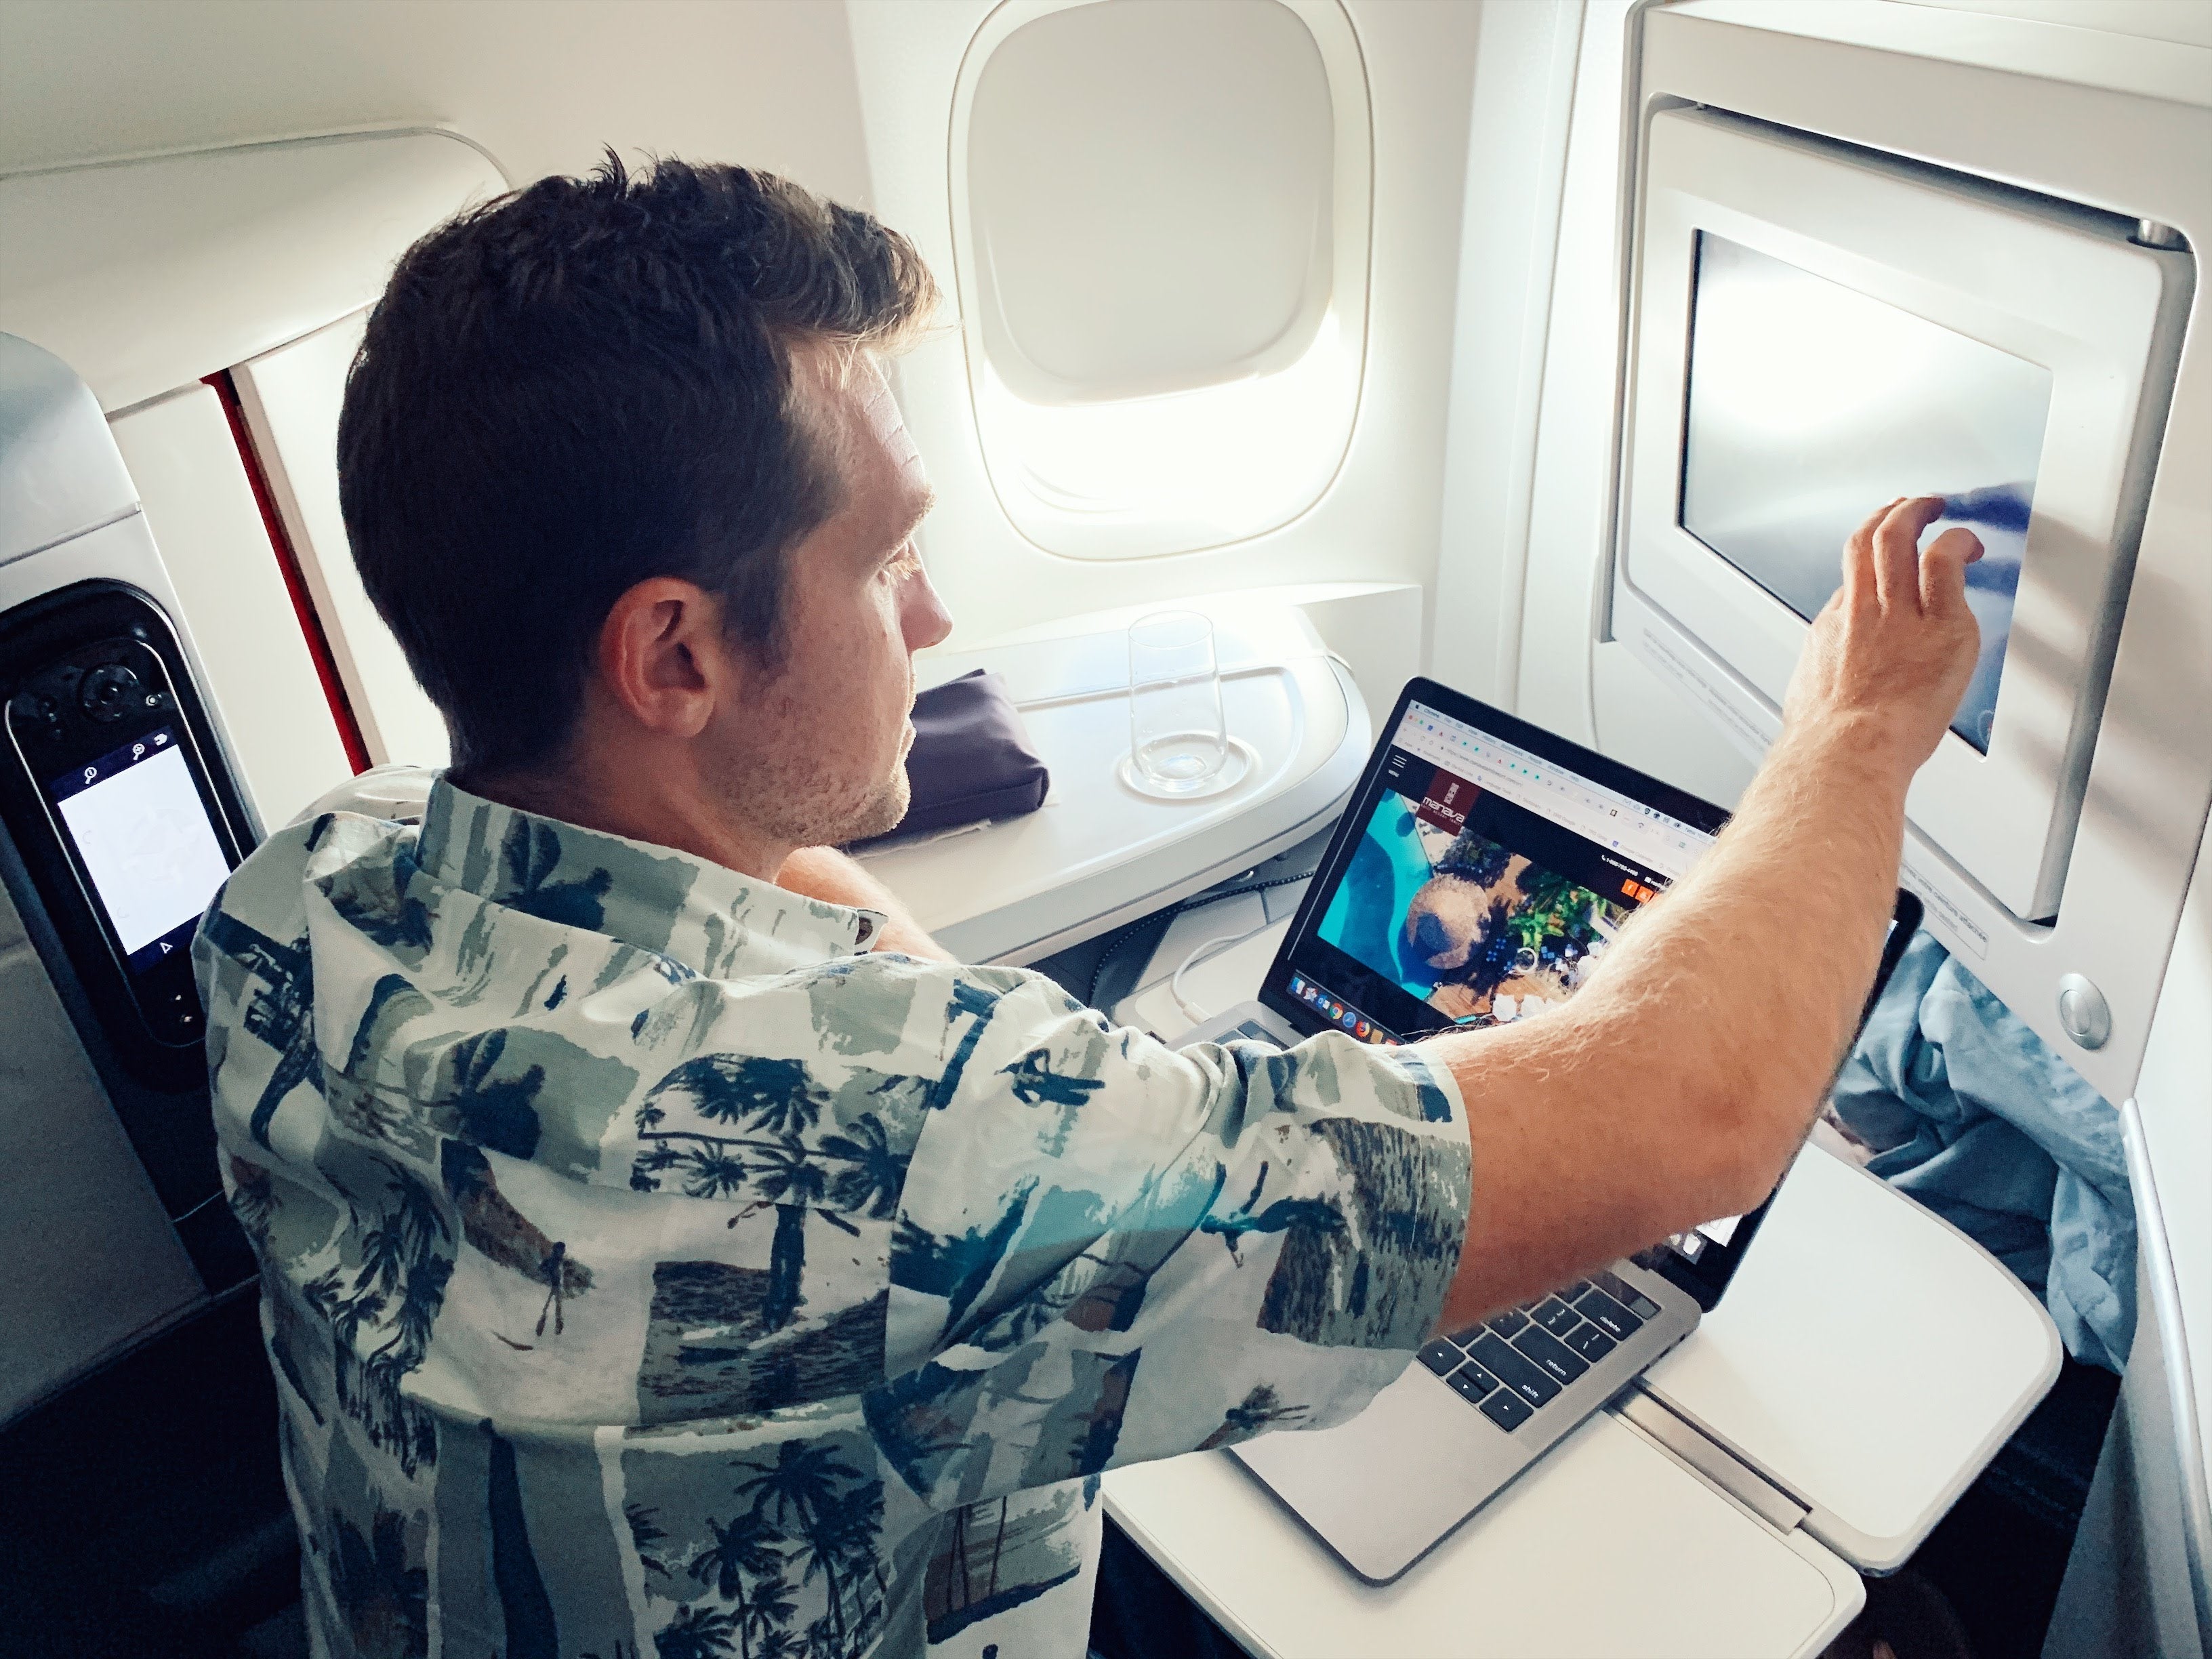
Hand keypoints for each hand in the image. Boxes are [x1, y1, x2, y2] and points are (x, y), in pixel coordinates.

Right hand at [1781, 496, 1982, 778]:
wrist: (1845, 752)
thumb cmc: (1830, 743)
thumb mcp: (1812, 696)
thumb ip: (1829, 675)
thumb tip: (1830, 683)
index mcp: (1832, 631)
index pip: (1851, 580)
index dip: (1869, 561)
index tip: (1884, 554)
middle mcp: (1862, 612)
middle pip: (1865, 541)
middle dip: (1887, 515)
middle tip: (1906, 507)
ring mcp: (1899, 616)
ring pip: (1899, 539)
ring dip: (1917, 513)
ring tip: (1936, 508)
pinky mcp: (1942, 627)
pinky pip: (1946, 565)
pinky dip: (1958, 543)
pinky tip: (1970, 546)